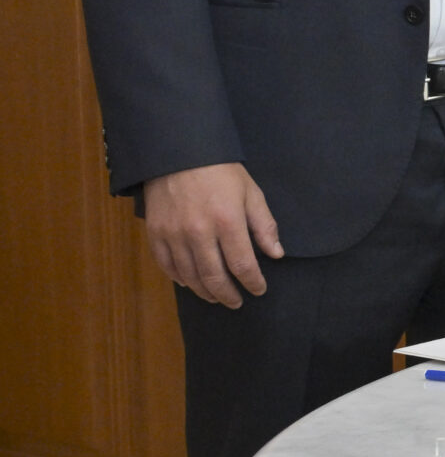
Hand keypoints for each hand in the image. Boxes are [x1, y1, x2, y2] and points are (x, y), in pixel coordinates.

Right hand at [142, 162, 282, 307]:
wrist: (179, 153)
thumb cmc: (221, 172)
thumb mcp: (251, 193)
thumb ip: (264, 225)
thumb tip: (276, 254)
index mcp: (227, 222)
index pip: (242, 265)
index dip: (253, 282)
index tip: (259, 290)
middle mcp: (198, 233)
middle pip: (214, 277)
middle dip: (228, 295)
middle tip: (237, 303)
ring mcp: (174, 234)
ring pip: (189, 276)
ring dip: (205, 291)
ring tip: (216, 297)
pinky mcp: (155, 233)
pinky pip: (167, 265)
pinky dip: (179, 278)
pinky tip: (190, 283)